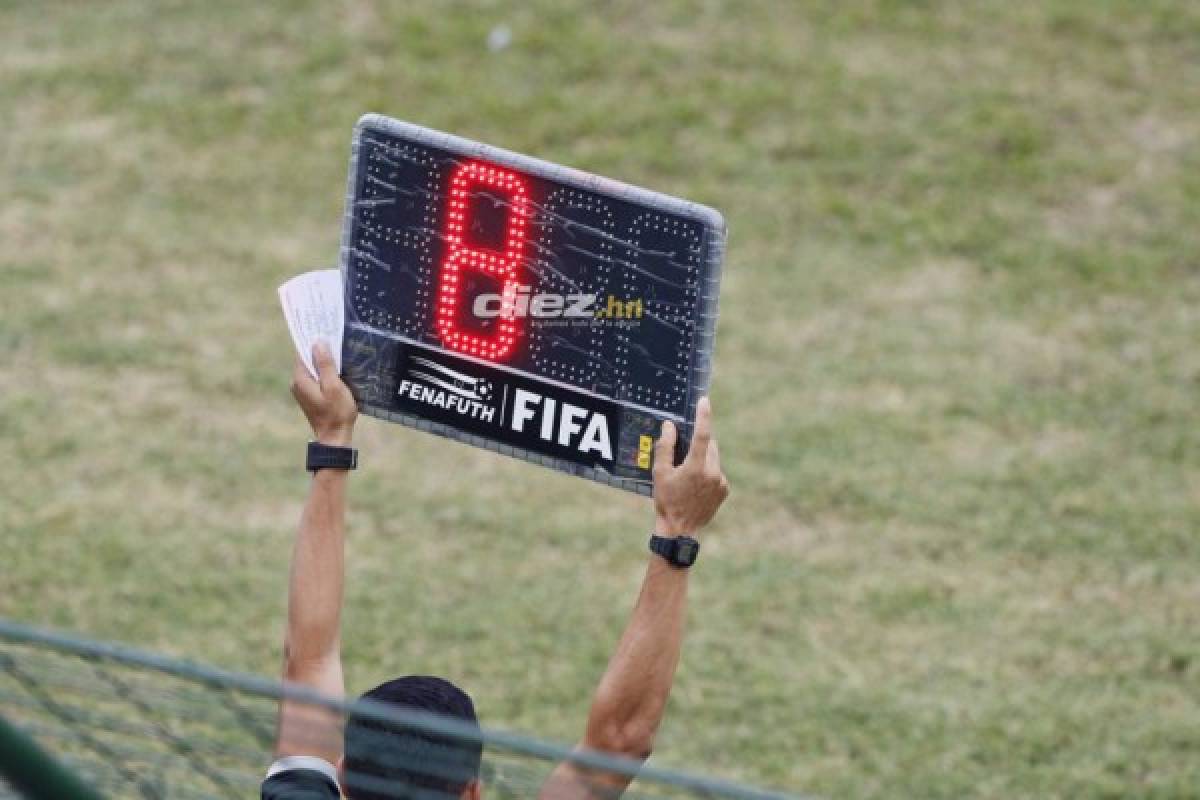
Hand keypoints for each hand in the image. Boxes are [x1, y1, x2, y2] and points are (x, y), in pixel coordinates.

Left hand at [291, 342, 356, 445]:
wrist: (335, 437)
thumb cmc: (337, 412)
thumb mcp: (334, 386)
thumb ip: (325, 365)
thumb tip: (318, 343)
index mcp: (300, 379)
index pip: (302, 352)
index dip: (313, 341)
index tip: (324, 330)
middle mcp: (297, 383)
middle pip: (307, 359)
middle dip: (320, 350)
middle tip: (335, 339)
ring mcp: (302, 390)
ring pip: (312, 368)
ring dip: (324, 362)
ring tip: (339, 353)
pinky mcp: (309, 395)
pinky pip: (315, 377)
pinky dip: (324, 372)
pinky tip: (337, 371)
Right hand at [652, 397, 728, 536]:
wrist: (680, 530)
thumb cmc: (666, 501)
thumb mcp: (660, 474)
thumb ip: (665, 448)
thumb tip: (669, 427)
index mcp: (696, 467)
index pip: (702, 435)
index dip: (703, 416)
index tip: (704, 401)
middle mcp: (713, 473)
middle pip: (708, 445)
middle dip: (698, 443)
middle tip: (683, 453)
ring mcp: (721, 482)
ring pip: (713, 458)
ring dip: (702, 458)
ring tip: (687, 474)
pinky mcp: (725, 490)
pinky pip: (716, 471)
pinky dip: (707, 471)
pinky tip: (695, 485)